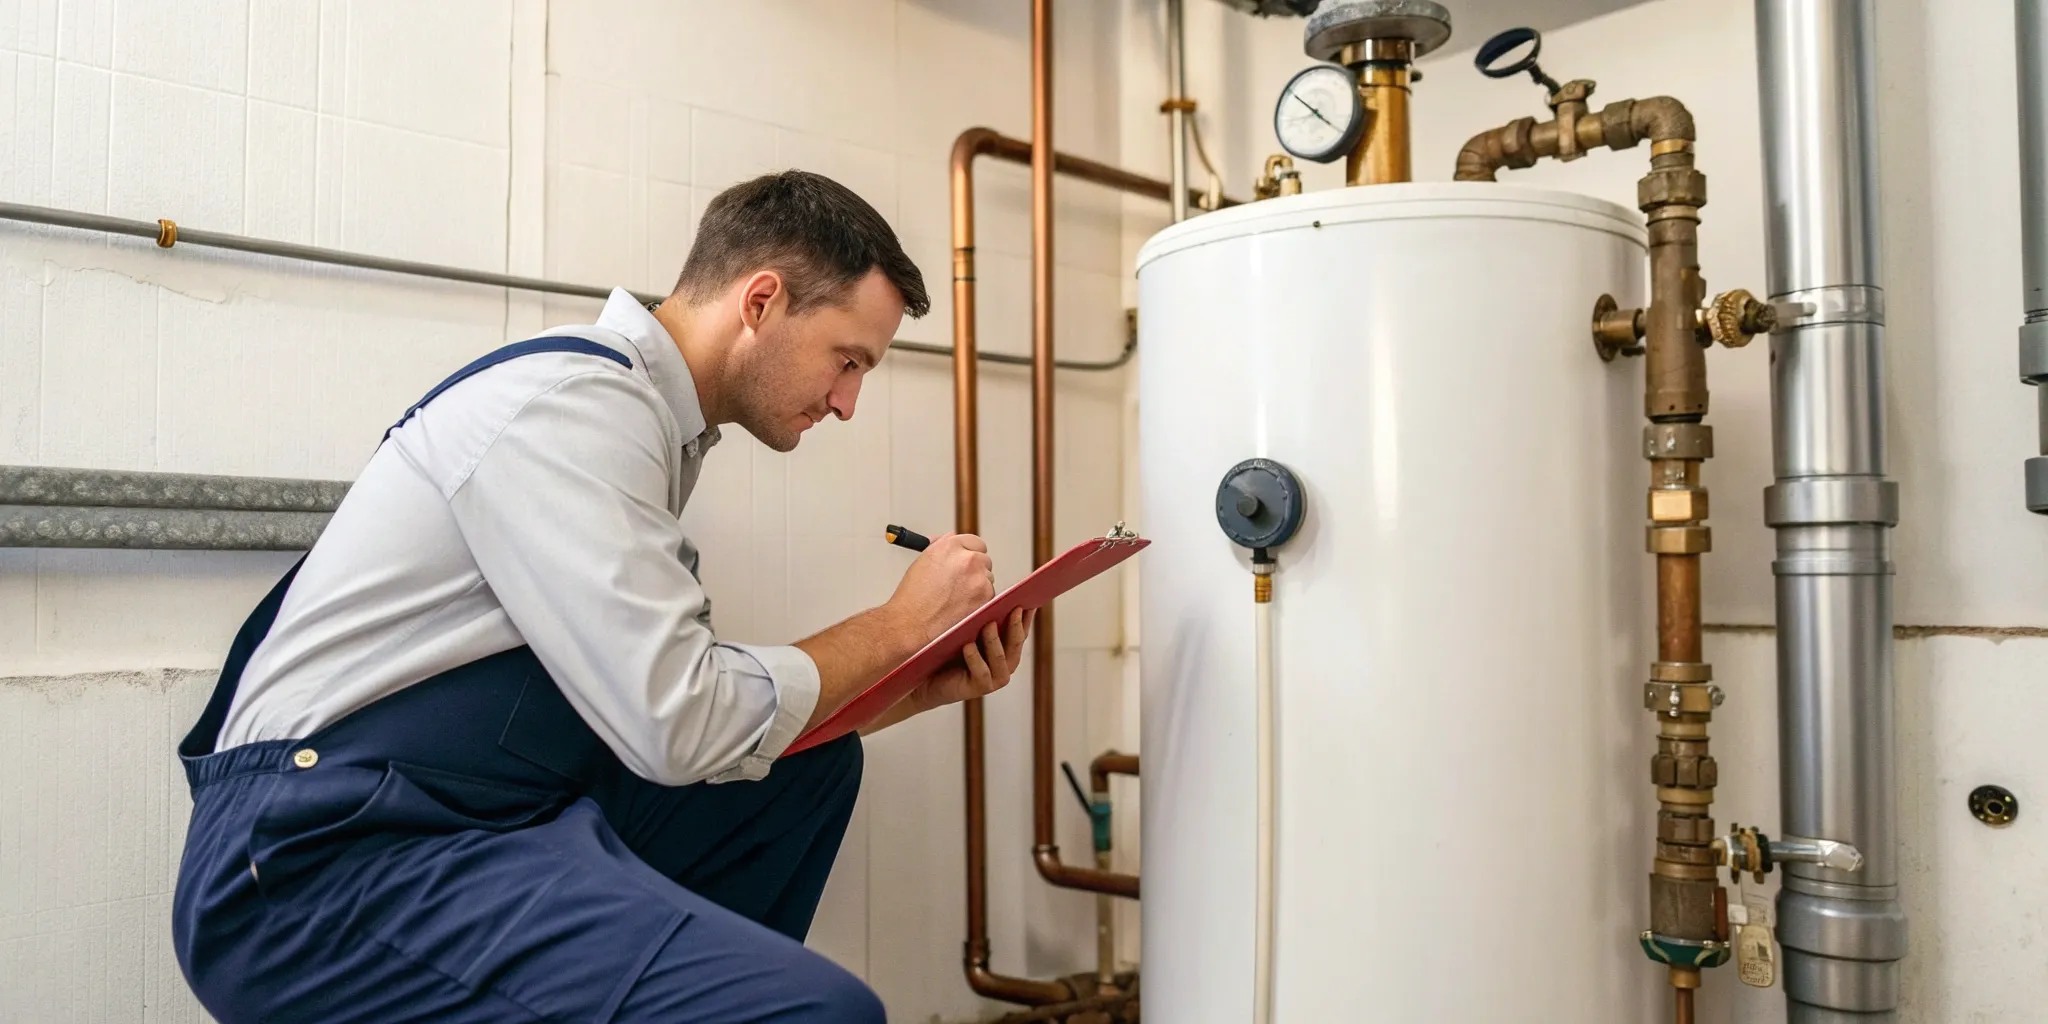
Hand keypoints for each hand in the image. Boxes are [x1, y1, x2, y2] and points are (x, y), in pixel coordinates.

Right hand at [885, 533, 994, 646]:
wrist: (912, 622)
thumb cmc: (913, 596)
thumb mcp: (924, 560)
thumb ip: (942, 546)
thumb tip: (952, 538)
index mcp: (950, 546)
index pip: (974, 542)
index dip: (970, 551)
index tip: (968, 559)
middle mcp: (967, 558)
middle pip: (984, 558)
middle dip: (976, 568)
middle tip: (963, 581)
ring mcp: (978, 577)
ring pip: (988, 577)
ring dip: (978, 584)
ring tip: (958, 596)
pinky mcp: (985, 595)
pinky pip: (989, 593)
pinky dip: (980, 599)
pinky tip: (962, 605)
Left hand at [902, 607, 1035, 715]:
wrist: (925, 677)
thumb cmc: (945, 649)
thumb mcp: (965, 628)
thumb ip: (979, 617)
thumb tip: (987, 588)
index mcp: (1004, 648)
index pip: (1020, 631)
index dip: (1026, 617)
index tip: (1029, 599)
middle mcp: (1004, 664)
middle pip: (1016, 643)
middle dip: (1015, 625)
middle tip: (1015, 608)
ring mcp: (993, 678)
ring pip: (1001, 657)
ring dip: (994, 640)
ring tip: (989, 624)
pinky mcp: (979, 688)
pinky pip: (981, 672)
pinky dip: (975, 658)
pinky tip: (968, 646)